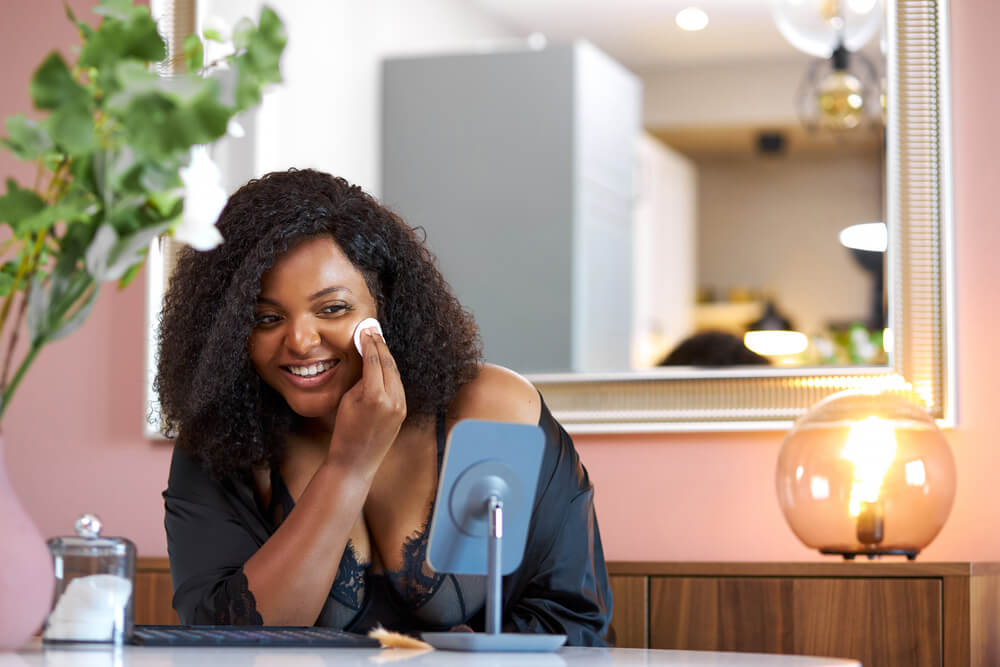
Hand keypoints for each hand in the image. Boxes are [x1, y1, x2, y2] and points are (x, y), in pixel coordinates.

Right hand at [327, 329, 406, 476]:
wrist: (356, 461)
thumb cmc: (345, 431)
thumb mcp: (348, 401)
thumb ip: (361, 380)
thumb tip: (369, 362)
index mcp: (375, 396)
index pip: (374, 361)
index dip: (369, 343)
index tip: (364, 331)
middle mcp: (392, 400)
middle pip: (388, 364)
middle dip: (380, 346)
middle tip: (372, 331)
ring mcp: (400, 406)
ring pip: (395, 373)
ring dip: (387, 357)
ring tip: (378, 343)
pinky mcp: (403, 411)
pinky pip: (398, 385)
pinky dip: (391, 372)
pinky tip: (384, 363)